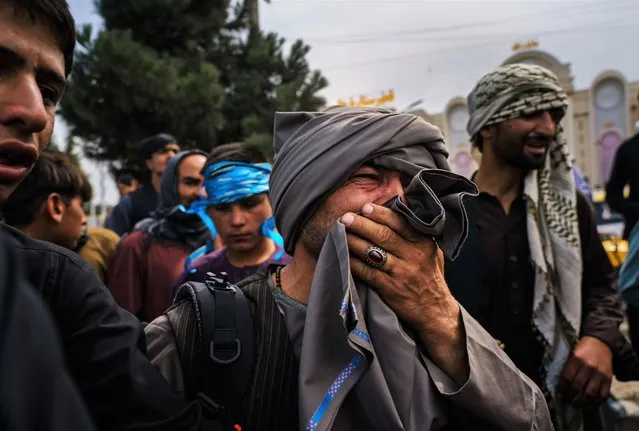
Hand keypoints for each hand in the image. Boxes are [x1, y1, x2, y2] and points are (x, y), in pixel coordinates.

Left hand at [341, 203, 467, 383]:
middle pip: (383, 235)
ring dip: (354, 241)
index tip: (365, 207)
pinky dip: (354, 263)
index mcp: (423, 243)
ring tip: (341, 233)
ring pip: (373, 252)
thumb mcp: (432, 252)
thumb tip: (399, 212)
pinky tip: (345, 256)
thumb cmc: (430, 277)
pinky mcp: (390, 288)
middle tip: (346, 217)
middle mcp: (413, 256)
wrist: (434, 310)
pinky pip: (367, 272)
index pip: (400, 223)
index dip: (381, 214)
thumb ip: (418, 234)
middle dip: (362, 224)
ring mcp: (401, 273)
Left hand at [559, 336, 612, 405]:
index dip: (562, 387)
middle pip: (578, 386)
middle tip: (567, 401)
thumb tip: (561, 384)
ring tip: (576, 405)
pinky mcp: (608, 379)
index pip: (567, 377)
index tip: (559, 393)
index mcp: (577, 359)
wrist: (601, 342)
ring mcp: (600, 374)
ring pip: (590, 393)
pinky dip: (596, 402)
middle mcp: (589, 367)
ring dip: (582, 402)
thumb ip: (568, 367)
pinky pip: (603, 394)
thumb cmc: (583, 349)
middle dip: (570, 396)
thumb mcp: (573, 354)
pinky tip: (589, 405)